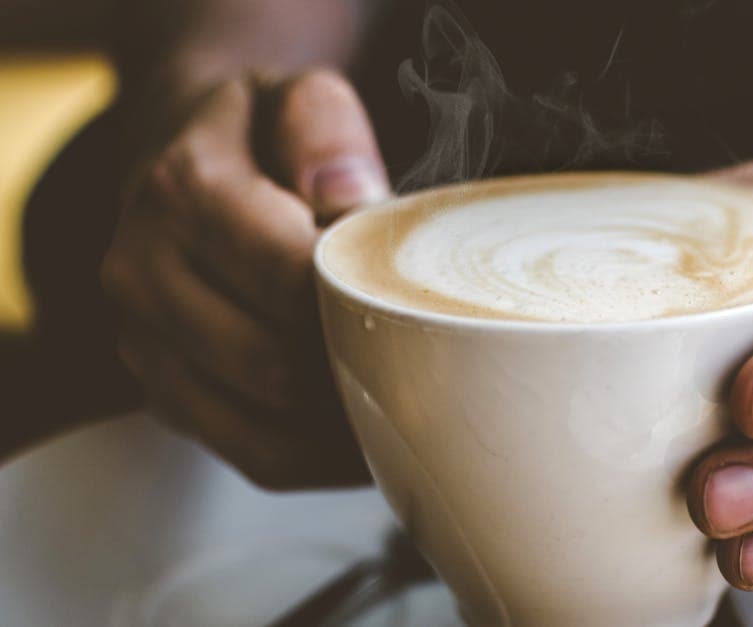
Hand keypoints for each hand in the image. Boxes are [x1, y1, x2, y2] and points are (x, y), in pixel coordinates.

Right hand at [101, 70, 387, 488]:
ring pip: (262, 429)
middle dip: (359, 369)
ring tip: (410, 409)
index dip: (360, 301)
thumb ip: (324, 128)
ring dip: (346, 430)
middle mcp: (142, 273)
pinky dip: (323, 461)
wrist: (179, 163)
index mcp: (180, 190)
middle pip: (273, 364)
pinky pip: (252, 457)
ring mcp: (145, 344)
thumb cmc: (260, 135)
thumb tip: (348, 198)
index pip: (285, 275)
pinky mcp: (165, 394)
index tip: (417, 300)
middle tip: (429, 363)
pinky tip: (372, 439)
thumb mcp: (295, 96)